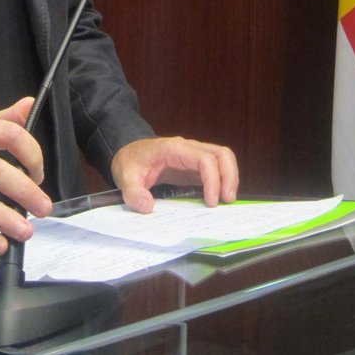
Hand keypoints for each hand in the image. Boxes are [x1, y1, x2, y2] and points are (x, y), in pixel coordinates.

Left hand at [111, 136, 238, 213]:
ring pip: (223, 158)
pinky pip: (216, 168)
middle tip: (227, 201)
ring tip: (227, 201)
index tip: (210, 202)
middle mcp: (188, 148)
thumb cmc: (129, 162)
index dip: (212, 180)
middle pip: (221, 154)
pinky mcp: (195, 166)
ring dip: (230, 178)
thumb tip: (147, 206)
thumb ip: (133, 192)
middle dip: (230, 177)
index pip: (204, 159)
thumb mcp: (124, 177)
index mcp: (173, 149)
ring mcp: (193, 156)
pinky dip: (223, 181)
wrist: (128, 154)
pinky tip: (219, 199)